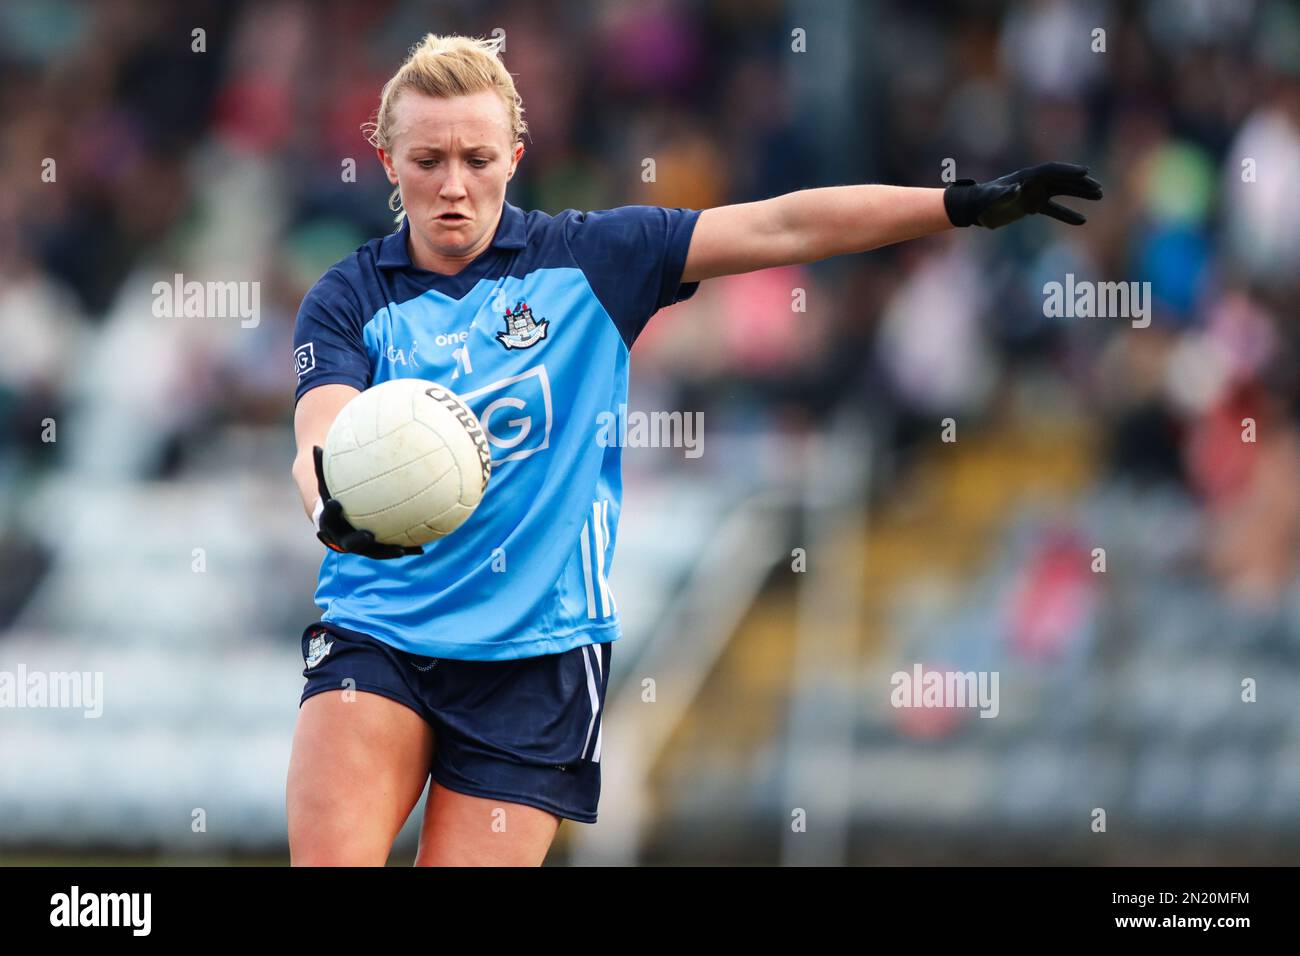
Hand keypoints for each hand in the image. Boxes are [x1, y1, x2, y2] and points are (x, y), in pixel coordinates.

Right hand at [312, 445, 421, 558]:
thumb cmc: (333, 492)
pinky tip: (421, 549)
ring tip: (402, 551)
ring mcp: (360, 546)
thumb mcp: (327, 480)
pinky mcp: (375, 549)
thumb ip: (322, 466)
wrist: (338, 516)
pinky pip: (389, 549)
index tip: (335, 503)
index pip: (327, 518)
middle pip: (348, 544)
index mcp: (330, 522)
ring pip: (372, 552)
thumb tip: (316, 446)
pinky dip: (405, 549)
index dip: (330, 513)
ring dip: (386, 552)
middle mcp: (343, 538)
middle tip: (368, 535)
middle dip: (357, 542)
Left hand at [944, 162, 1102, 228]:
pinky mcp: (1033, 205)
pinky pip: (1054, 209)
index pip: (1052, 170)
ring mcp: (1035, 193)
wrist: (975, 208)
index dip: (1068, 171)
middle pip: (1063, 179)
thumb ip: (1004, 194)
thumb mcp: (993, 198)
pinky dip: (1067, 214)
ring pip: (1063, 191)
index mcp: (1027, 176)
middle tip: (1099, 189)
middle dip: (1081, 183)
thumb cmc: (983, 202)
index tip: (1085, 172)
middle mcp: (1034, 182)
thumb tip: (1017, 190)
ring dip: (1081, 193)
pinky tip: (1082, 220)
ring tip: (1099, 196)